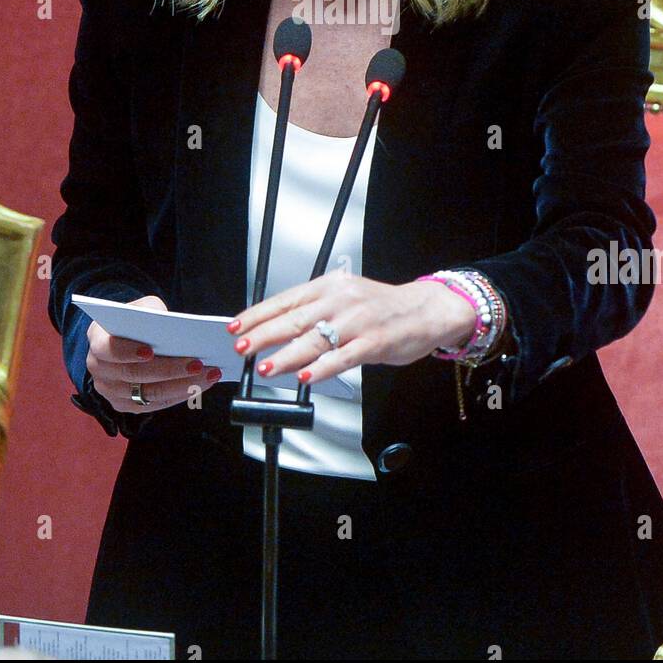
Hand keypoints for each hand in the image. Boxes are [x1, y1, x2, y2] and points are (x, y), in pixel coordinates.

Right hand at [86, 295, 221, 412]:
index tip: (151, 351)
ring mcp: (110, 391)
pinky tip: (200, 386)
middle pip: (133, 375)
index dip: (128, 352)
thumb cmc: (136, 320)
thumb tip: (172, 327)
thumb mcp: (141, 307)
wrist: (125, 338)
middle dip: (169, 370)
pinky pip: (154, 405)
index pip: (108, 349)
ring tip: (209, 375)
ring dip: (181, 386)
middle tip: (199, 364)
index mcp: (97, 340)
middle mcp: (98, 369)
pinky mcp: (125, 405)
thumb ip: (152, 312)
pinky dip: (179, 395)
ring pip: (147, 395)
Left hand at [226, 271, 476, 385]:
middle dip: (264, 334)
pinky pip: (343, 357)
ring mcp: (358, 321)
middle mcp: (341, 300)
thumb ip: (315, 310)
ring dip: (287, 355)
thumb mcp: (345, 296)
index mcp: (329, 287)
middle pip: (295, 319)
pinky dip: (322, 368)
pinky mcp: (374, 342)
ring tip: (266, 366)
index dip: (258, 314)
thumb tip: (277, 328)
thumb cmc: (382, 307)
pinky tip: (306, 376)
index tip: (237, 327)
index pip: (286, 300)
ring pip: (315, 340)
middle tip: (242, 347)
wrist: (425, 309)